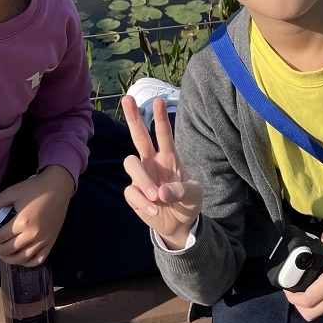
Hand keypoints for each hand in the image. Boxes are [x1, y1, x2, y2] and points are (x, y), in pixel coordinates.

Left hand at [0, 164, 74, 265]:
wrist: (58, 187)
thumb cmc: (34, 188)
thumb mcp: (11, 191)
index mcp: (21, 221)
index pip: (0, 237)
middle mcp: (32, 234)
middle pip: (9, 250)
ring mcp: (43, 240)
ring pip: (22, 259)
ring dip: (9, 259)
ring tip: (3, 253)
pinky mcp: (51, 242)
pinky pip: (38, 260)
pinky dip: (28, 263)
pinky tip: (20, 258)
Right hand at [120, 95, 202, 248]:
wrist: (179, 225)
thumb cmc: (187, 202)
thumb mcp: (194, 195)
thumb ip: (182, 190)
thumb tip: (162, 192)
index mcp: (169, 157)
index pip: (164, 134)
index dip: (161, 118)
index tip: (158, 101)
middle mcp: (152, 162)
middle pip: (139, 136)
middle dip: (133, 117)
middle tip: (128, 98)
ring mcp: (141, 176)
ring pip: (130, 163)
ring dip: (143, 180)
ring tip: (157, 198)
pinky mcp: (133, 193)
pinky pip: (131, 192)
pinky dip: (143, 202)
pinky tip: (154, 210)